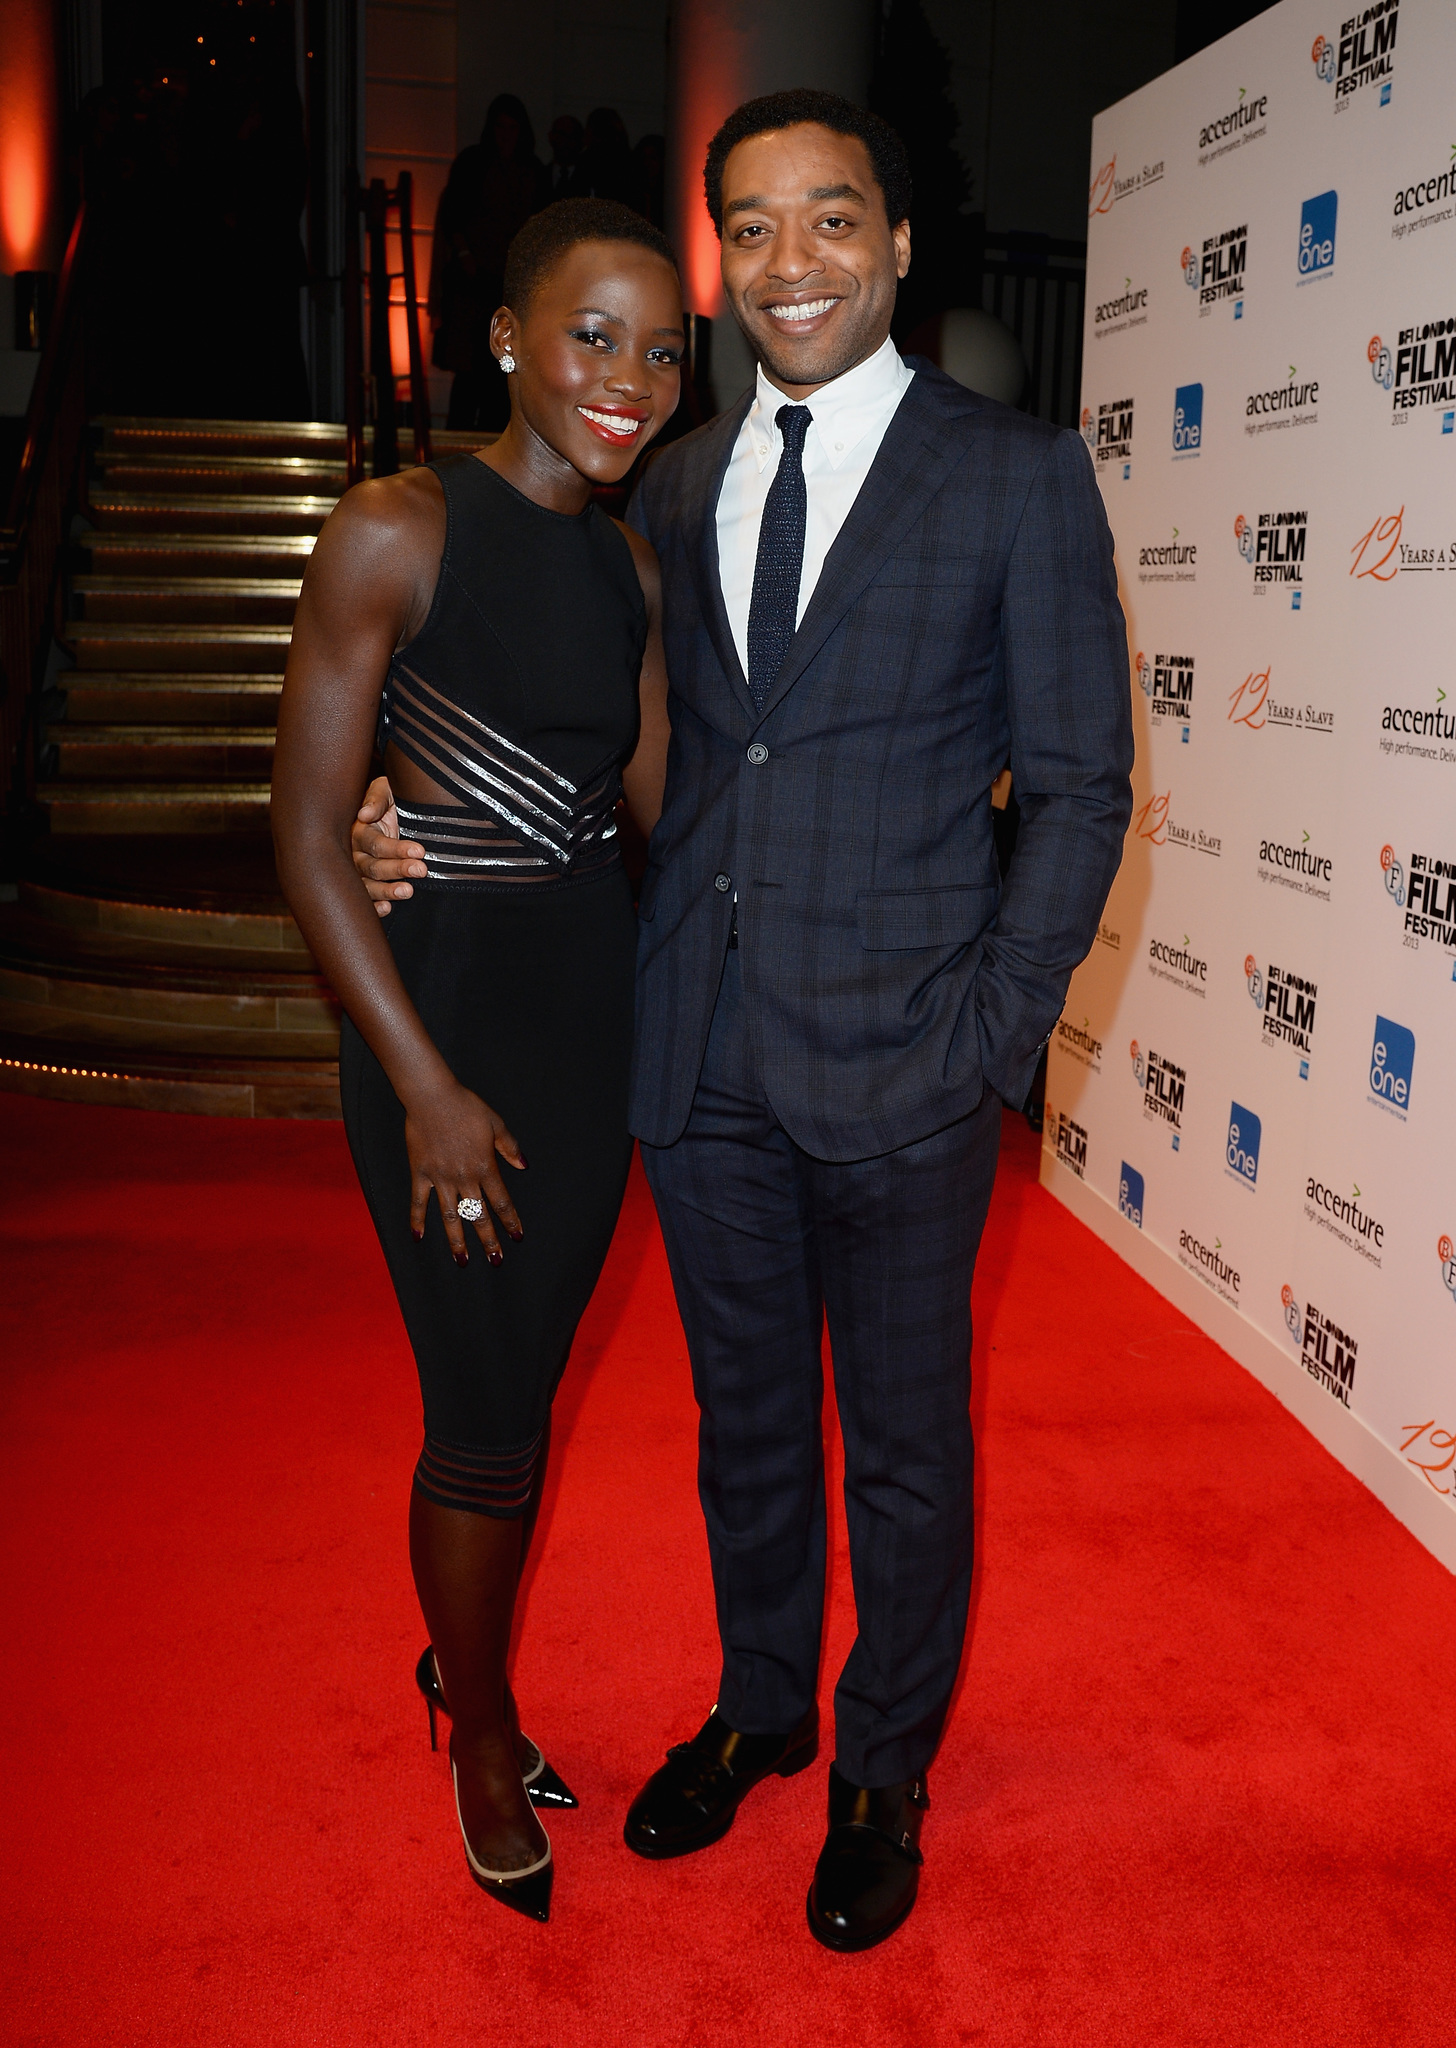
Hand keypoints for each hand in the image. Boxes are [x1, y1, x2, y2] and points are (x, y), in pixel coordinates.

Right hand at [353, 774, 426, 915]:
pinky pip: (367, 900)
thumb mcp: (385, 790)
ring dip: (387, 891)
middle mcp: (355, 854)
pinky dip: (376, 906)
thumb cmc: (390, 799)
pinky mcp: (368, 884)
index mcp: (358, 831)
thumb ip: (376, 799)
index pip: (375, 844)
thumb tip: (364, 813)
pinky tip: (388, 908)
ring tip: (408, 891)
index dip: (396, 849)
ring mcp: (360, 872)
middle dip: (397, 869)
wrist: (398, 810)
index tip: (419, 851)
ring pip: (368, 885)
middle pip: (372, 866)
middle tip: (421, 870)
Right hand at [404, 1075, 526, 1264]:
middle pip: (478, 1215)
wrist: (432, 1097)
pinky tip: (419, 1238)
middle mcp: (463, 1178)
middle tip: (495, 1260)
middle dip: (488, 1240)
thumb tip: (523, 1165)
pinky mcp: (420, 1173)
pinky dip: (417, 1221)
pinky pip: (419, 1202)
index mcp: (484, 1167)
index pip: (501, 1201)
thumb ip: (509, 1147)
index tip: (517, 1237)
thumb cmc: (466, 1106)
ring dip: (457, 1240)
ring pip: (450, 1216)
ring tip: (462, 1261)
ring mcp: (440, 1178)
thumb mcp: (495, 1123)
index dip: (510, 1221)